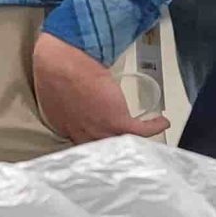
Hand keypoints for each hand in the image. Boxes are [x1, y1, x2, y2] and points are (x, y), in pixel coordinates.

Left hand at [29, 31, 165, 142]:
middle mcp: (81, 134)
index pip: (81, 144)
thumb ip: (61, 100)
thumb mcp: (53, 92)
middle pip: (102, 151)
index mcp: (65, 127)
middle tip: (131, 147)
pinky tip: (162, 122)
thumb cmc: (54, 70)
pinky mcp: (117, 122)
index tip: (103, 142)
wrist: (63, 64)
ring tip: (149, 135)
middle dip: (117, 152)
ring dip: (138, 141)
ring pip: (123, 144)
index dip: (93, 144)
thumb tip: (68, 95)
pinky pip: (142, 131)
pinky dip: (155, 126)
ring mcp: (99, 131)